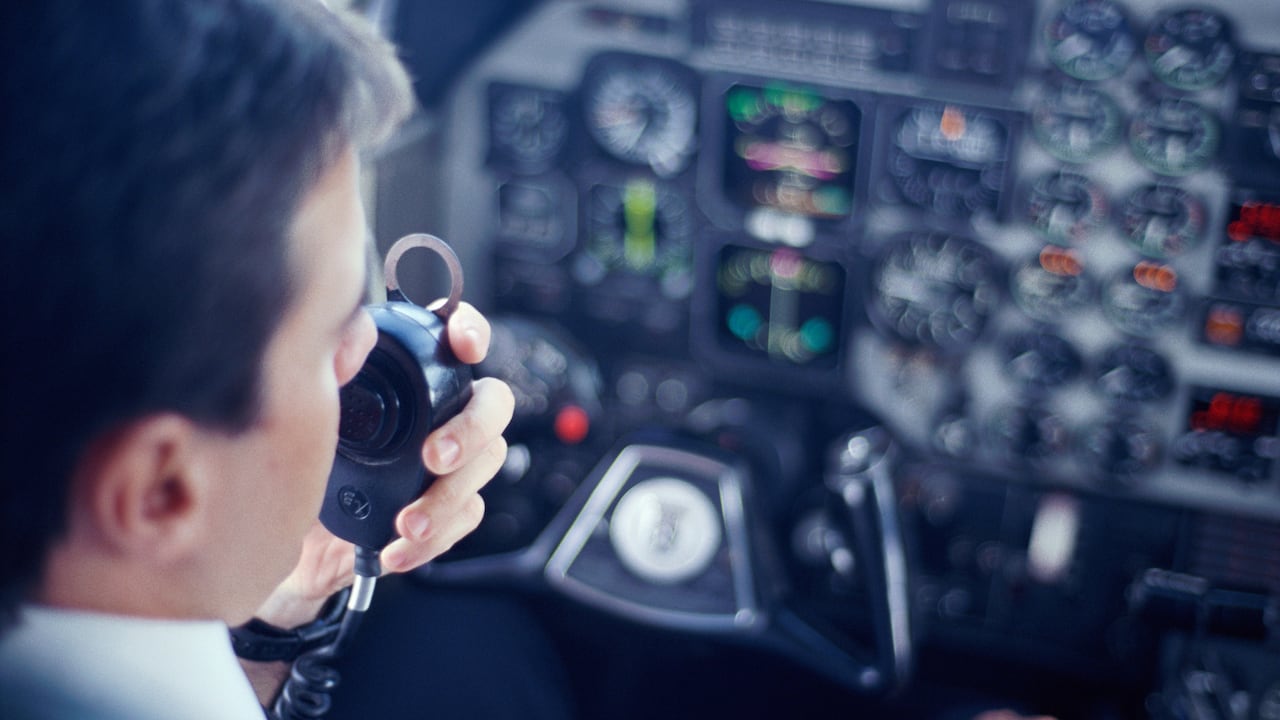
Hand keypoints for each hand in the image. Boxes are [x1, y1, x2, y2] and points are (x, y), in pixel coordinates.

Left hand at [254, 302, 513, 627]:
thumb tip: (354, 340)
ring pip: (485, 466)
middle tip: (434, 456)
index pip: (457, 338)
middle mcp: (440, 412)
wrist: (284, 533)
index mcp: (412, 375)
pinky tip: (396, 549)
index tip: (462, 344)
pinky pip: (465, 520)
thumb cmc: (296, 458)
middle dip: (472, 429)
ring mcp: (449, 461)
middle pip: (493, 404)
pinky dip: (434, 539)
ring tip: (408, 523)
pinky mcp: (445, 509)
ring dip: (449, 497)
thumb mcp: (306, 408)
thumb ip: (330, 366)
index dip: (471, 330)